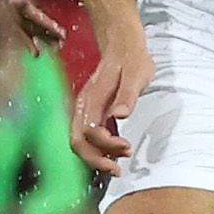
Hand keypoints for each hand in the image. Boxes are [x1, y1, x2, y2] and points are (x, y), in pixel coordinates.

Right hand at [72, 29, 151, 173]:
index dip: (103, 146)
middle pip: (77, 142)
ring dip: (97, 156)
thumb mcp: (136, 74)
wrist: (123, 44)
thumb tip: (119, 115)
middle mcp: (83, 106)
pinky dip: (98, 149)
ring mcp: (85, 110)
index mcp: (91, 98)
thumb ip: (127, 95)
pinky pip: (88, 136)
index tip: (125, 149)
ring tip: (120, 162)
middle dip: (95, 160)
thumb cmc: (132, 59)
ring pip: (81, 141)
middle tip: (118, 169)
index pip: (86, 132)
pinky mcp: (92, 112)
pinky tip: (115, 153)